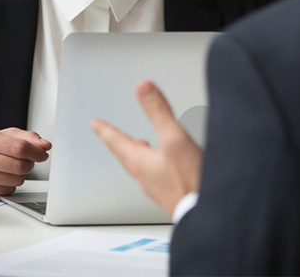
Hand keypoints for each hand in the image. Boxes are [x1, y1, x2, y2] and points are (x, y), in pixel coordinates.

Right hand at [0, 128, 51, 200]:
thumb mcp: (5, 136)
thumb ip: (27, 138)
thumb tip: (45, 145)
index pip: (20, 148)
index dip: (36, 152)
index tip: (43, 154)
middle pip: (20, 166)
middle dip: (29, 164)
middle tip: (26, 161)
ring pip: (17, 180)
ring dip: (20, 175)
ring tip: (10, 169)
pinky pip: (9, 191)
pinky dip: (10, 185)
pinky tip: (1, 178)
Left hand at [91, 80, 201, 216]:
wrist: (205, 212)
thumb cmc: (189, 182)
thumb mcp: (174, 139)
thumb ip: (158, 112)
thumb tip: (143, 88)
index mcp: (139, 162)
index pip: (116, 141)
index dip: (105, 129)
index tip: (94, 123)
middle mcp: (144, 176)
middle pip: (126, 154)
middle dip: (118, 141)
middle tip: (109, 134)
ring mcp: (156, 187)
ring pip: (140, 165)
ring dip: (136, 152)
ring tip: (137, 144)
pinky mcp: (170, 194)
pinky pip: (154, 174)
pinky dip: (152, 163)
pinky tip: (163, 163)